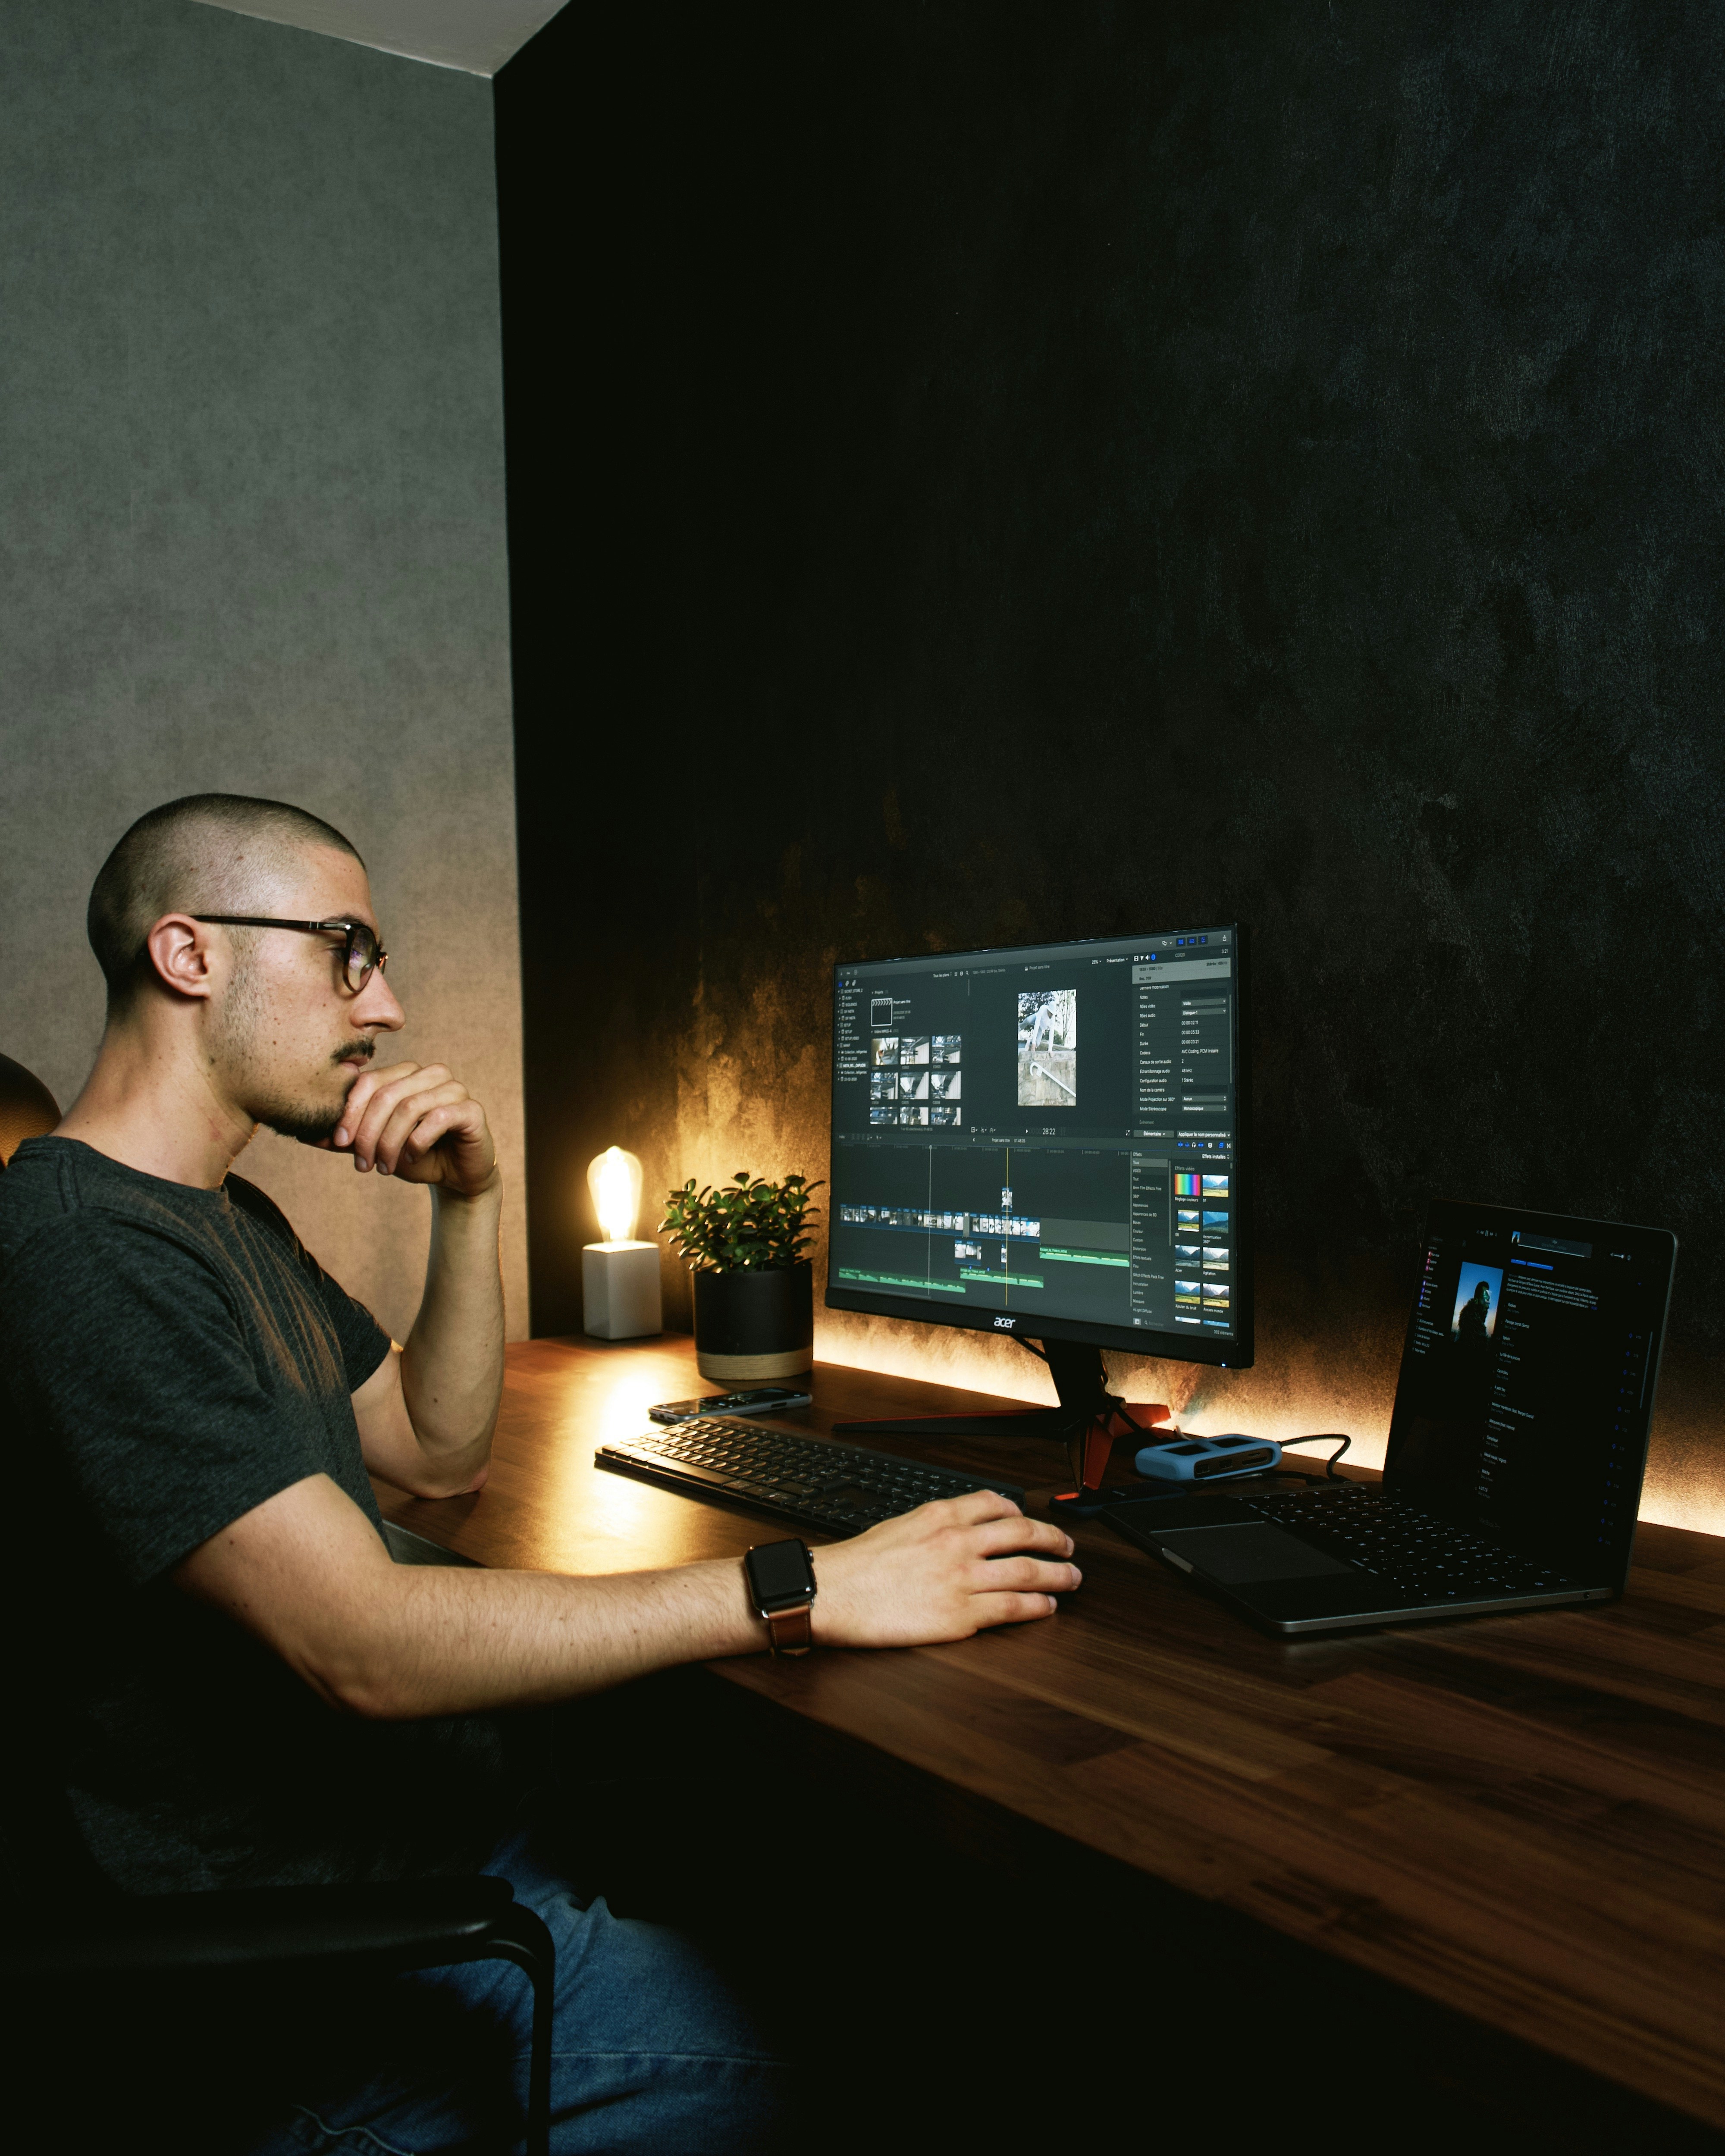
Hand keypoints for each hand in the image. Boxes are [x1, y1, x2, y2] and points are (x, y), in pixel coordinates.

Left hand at [322, 1061, 498, 1197]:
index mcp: (405, 1074)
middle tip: (362, 1165)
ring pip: (409, 1107)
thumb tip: (306, 1133)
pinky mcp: (471, 1109)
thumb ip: (347, 1137)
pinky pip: (438, 1117)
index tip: (338, 1143)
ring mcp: (453, 1089)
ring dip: (390, 1142)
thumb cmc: (414, 1155)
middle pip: (386, 1095)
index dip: (349, 1112)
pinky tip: (412, 1157)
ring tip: (384, 1168)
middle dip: (368, 1134)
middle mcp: (430, 1074)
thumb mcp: (375, 1146)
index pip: (368, 1082)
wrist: (456, 1176)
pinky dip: (418, 1141)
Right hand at [808, 1491, 1080, 1647]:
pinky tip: (1047, 1607)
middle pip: (1023, 1533)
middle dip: (1053, 1539)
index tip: (1030, 1519)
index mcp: (940, 1516)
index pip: (995, 1503)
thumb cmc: (856, 1565)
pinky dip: (1037, 1606)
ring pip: (1028, 1571)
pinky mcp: (961, 1616)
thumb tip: (956, 1528)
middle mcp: (958, 1542)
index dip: (1020, 1510)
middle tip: (1068, 1546)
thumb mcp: (898, 1526)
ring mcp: (963, 1578)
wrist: (833, 1595)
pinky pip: (1012, 1608)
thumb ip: (933, 1525)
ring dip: (1058, 1575)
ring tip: (1072, 1579)